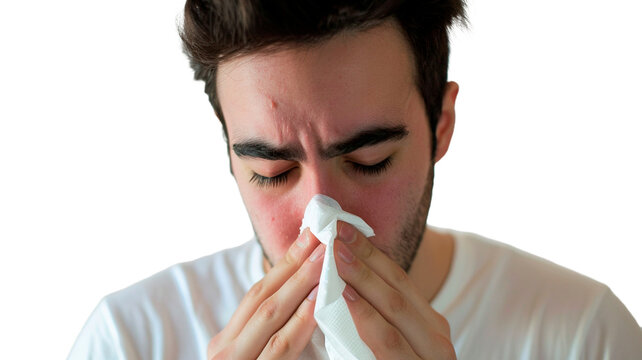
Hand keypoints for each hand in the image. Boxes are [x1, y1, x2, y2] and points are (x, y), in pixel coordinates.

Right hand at [207, 229, 324, 359]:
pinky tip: (316, 300)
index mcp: (226, 342)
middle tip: (320, 235)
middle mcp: (225, 349)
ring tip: (324, 258)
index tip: (309, 238)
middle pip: (262, 296)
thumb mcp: (252, 359)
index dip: (284, 264)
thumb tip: (304, 300)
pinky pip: (280, 345)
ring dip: (300, 283)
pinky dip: (300, 320)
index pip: (257, 294)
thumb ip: (269, 337)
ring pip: (270, 314)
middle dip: (293, 263)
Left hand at [334, 222, 455, 358]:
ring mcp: (431, 353)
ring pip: (394, 305)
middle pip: (397, 284)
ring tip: (336, 253)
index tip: (344, 229)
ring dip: (362, 276)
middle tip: (337, 230)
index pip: (399, 279)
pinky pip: (387, 338)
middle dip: (365, 254)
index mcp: (430, 324)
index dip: (371, 252)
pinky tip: (346, 295)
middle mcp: (436, 335)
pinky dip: (365, 314)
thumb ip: (381, 320)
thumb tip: (346, 284)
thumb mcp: (399, 346)